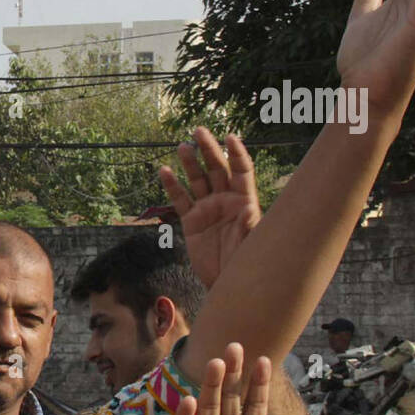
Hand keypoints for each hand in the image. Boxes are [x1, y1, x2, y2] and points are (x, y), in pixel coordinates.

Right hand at [159, 128, 260, 287]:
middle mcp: (226, 200)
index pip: (242, 170)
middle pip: (217, 168)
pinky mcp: (190, 220)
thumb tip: (248, 209)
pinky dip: (172, 186)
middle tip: (199, 131)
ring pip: (197, 179)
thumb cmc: (245, 264)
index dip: (237, 153)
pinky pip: (179, 199)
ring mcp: (207, 208)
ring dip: (190, 163)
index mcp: (245, 200)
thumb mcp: (250, 246)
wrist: (225, 283)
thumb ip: (248, 227)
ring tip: (182, 147)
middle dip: (209, 149)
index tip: (230, 137)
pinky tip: (164, 171)